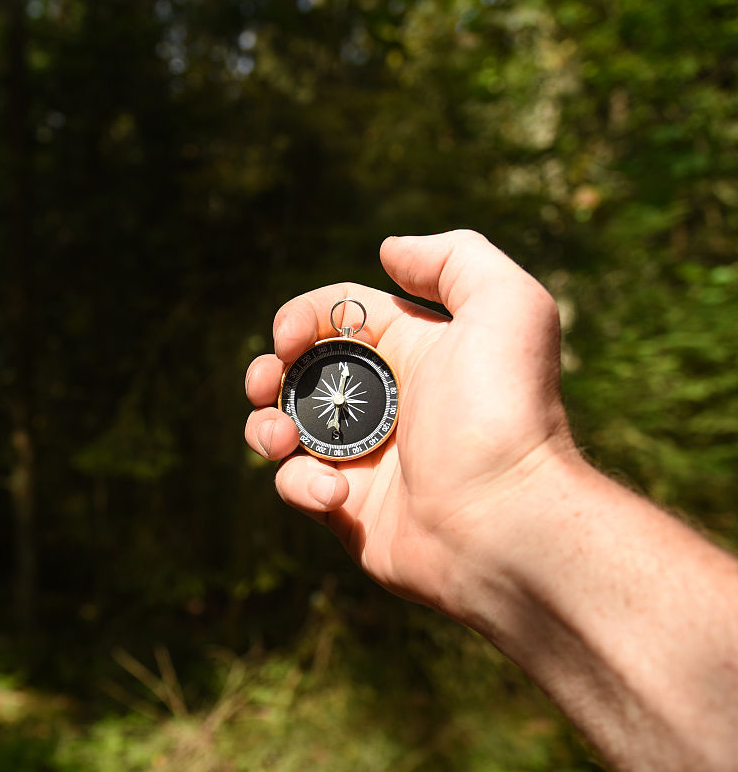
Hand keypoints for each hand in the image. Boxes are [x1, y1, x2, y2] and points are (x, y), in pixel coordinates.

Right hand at [243, 230, 575, 614]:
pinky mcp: (347, 508)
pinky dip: (299, 484)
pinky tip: (334, 492)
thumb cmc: (504, 412)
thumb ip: (454, 259)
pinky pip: (297, 486)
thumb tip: (389, 250)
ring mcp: (363, 456)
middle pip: (298, 371)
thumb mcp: (507, 306)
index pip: (334, 315)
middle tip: (265, 385)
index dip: (300, 316)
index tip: (289, 338)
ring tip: (281, 441)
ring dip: (264, 427)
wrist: (508, 520)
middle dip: (266, 371)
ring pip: (282, 428)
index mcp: (411, 350)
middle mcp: (385, 400)